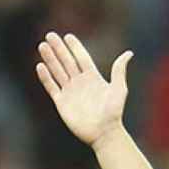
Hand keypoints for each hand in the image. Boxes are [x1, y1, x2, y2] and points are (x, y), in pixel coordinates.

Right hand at [36, 32, 132, 147]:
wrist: (104, 132)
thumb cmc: (114, 112)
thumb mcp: (119, 89)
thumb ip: (119, 70)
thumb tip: (129, 53)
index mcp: (93, 77)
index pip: (82, 58)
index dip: (75, 47)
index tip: (68, 36)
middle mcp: (80, 83)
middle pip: (67, 61)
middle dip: (58, 49)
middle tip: (50, 35)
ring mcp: (70, 92)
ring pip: (58, 71)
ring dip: (50, 59)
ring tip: (42, 45)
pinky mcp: (61, 102)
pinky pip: (52, 87)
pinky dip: (45, 77)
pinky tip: (40, 66)